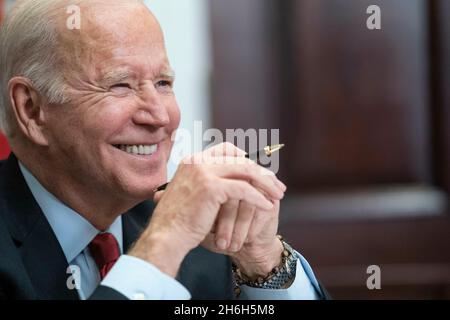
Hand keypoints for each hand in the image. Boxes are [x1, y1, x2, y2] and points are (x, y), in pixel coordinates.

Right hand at [128, 143, 285, 277]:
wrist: (167, 235)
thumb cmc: (180, 220)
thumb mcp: (193, 193)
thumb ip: (208, 181)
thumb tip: (233, 180)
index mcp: (192, 160)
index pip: (227, 149)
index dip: (247, 159)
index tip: (261, 173)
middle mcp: (197, 161)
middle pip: (240, 159)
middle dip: (262, 173)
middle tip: (277, 186)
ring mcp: (203, 171)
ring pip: (245, 171)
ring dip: (266, 183)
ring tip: (278, 195)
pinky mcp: (211, 186)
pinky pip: (243, 189)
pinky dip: (258, 198)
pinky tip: (267, 206)